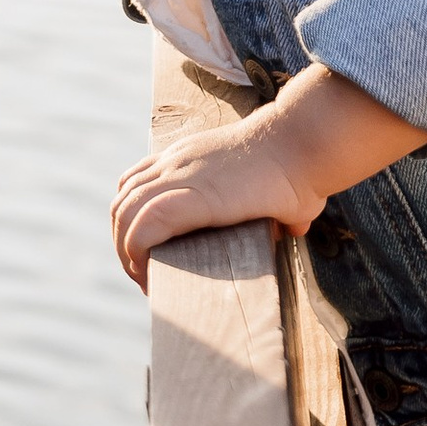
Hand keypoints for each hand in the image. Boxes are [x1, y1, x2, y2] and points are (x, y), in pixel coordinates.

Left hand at [111, 64, 426, 288]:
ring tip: (145, 280)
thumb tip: (294, 226)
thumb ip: (272, 202)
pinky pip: (145, 225)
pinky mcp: (194, 198)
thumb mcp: (267, 179)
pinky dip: (137, 253)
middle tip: (142, 273)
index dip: (131, 219)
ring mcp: (181, 176)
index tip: (145, 250)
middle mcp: (177, 163)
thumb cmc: (299, 165)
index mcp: (190, 157)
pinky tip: (150, 275)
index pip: (135, 183)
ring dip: (126, 253)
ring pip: (125, 214)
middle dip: (122, 242)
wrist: (304, 145)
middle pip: (122, 202)